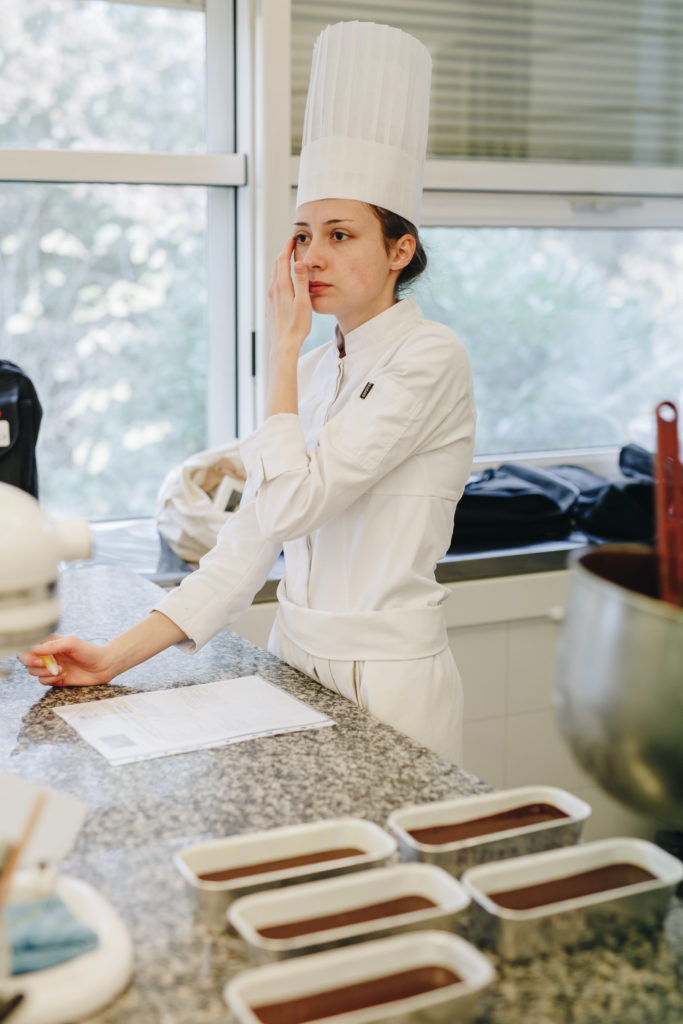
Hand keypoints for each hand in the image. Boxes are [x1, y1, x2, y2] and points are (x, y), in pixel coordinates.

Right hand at [19, 635, 114, 687]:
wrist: (103, 666)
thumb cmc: (89, 651)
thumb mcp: (72, 643)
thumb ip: (53, 646)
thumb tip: (34, 650)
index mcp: (50, 643)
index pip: (29, 648)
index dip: (29, 655)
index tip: (39, 659)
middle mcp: (48, 655)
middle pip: (28, 662)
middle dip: (36, 665)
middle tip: (48, 665)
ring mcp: (51, 667)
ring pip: (34, 673)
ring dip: (46, 673)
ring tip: (61, 669)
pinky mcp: (55, 678)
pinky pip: (43, 681)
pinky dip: (51, 679)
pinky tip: (63, 675)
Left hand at [267, 236, 311, 353]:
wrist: (284, 344)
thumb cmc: (297, 325)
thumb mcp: (303, 302)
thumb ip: (302, 281)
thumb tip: (300, 262)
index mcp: (282, 286)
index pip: (282, 260)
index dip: (287, 247)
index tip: (293, 239)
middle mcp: (273, 290)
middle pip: (276, 265)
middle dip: (284, 253)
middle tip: (291, 245)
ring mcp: (270, 298)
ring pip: (274, 275)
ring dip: (280, 265)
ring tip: (288, 260)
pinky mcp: (270, 305)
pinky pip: (273, 285)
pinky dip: (278, 277)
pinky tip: (283, 282)